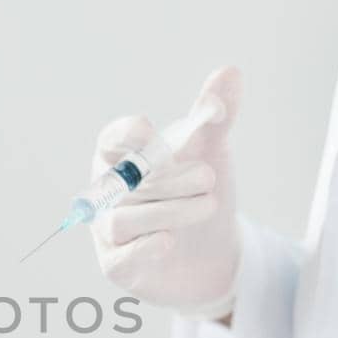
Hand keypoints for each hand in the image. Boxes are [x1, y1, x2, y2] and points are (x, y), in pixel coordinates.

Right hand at [92, 66, 243, 318]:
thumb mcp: (212, 155)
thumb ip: (214, 117)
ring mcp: (108, 232)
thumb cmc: (198, 197)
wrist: (212, 257)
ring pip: (125, 218)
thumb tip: (229, 71)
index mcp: (122, 160)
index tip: (148, 131)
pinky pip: (123, 256)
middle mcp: (107, 195)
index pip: (110, 141)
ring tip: (208, 204)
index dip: (123, 135)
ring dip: (169, 210)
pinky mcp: (118, 266)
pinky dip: (146, 246)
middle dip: (168, 177)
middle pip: (124, 181)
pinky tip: (171, 240)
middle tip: (208, 177)